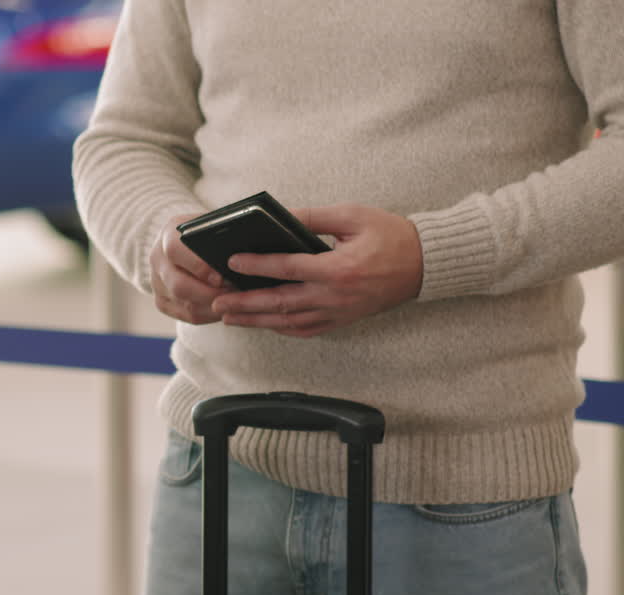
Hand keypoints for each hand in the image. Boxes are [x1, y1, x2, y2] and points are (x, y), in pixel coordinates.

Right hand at [149, 213, 232, 323]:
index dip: (198, 266)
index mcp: (169, 235)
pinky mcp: (162, 301)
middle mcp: (158, 259)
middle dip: (211, 294)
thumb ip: (222, 238)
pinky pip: (187, 316)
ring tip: (235, 303)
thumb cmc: (208, 234)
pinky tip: (225, 308)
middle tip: (235, 295)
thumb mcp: (213, 227)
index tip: (221, 277)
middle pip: (179, 286)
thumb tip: (243, 257)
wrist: (188, 244)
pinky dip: (210, 315)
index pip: (175, 251)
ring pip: (186, 304)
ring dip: (214, 307)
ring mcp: (157, 283)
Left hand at [210, 204, 423, 337]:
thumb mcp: (353, 216)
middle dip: (245, 304)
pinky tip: (264, 323)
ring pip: (289, 321)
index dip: (256, 265)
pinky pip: (306, 330)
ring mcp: (338, 312)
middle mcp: (335, 296)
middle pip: (280, 303)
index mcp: (337, 269)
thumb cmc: (391, 235)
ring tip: (229, 316)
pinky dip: (282, 328)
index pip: (286, 269)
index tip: (231, 262)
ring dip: (257, 320)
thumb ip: (313, 217)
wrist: (426, 264)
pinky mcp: (343, 320)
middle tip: (218, 302)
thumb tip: (278, 216)